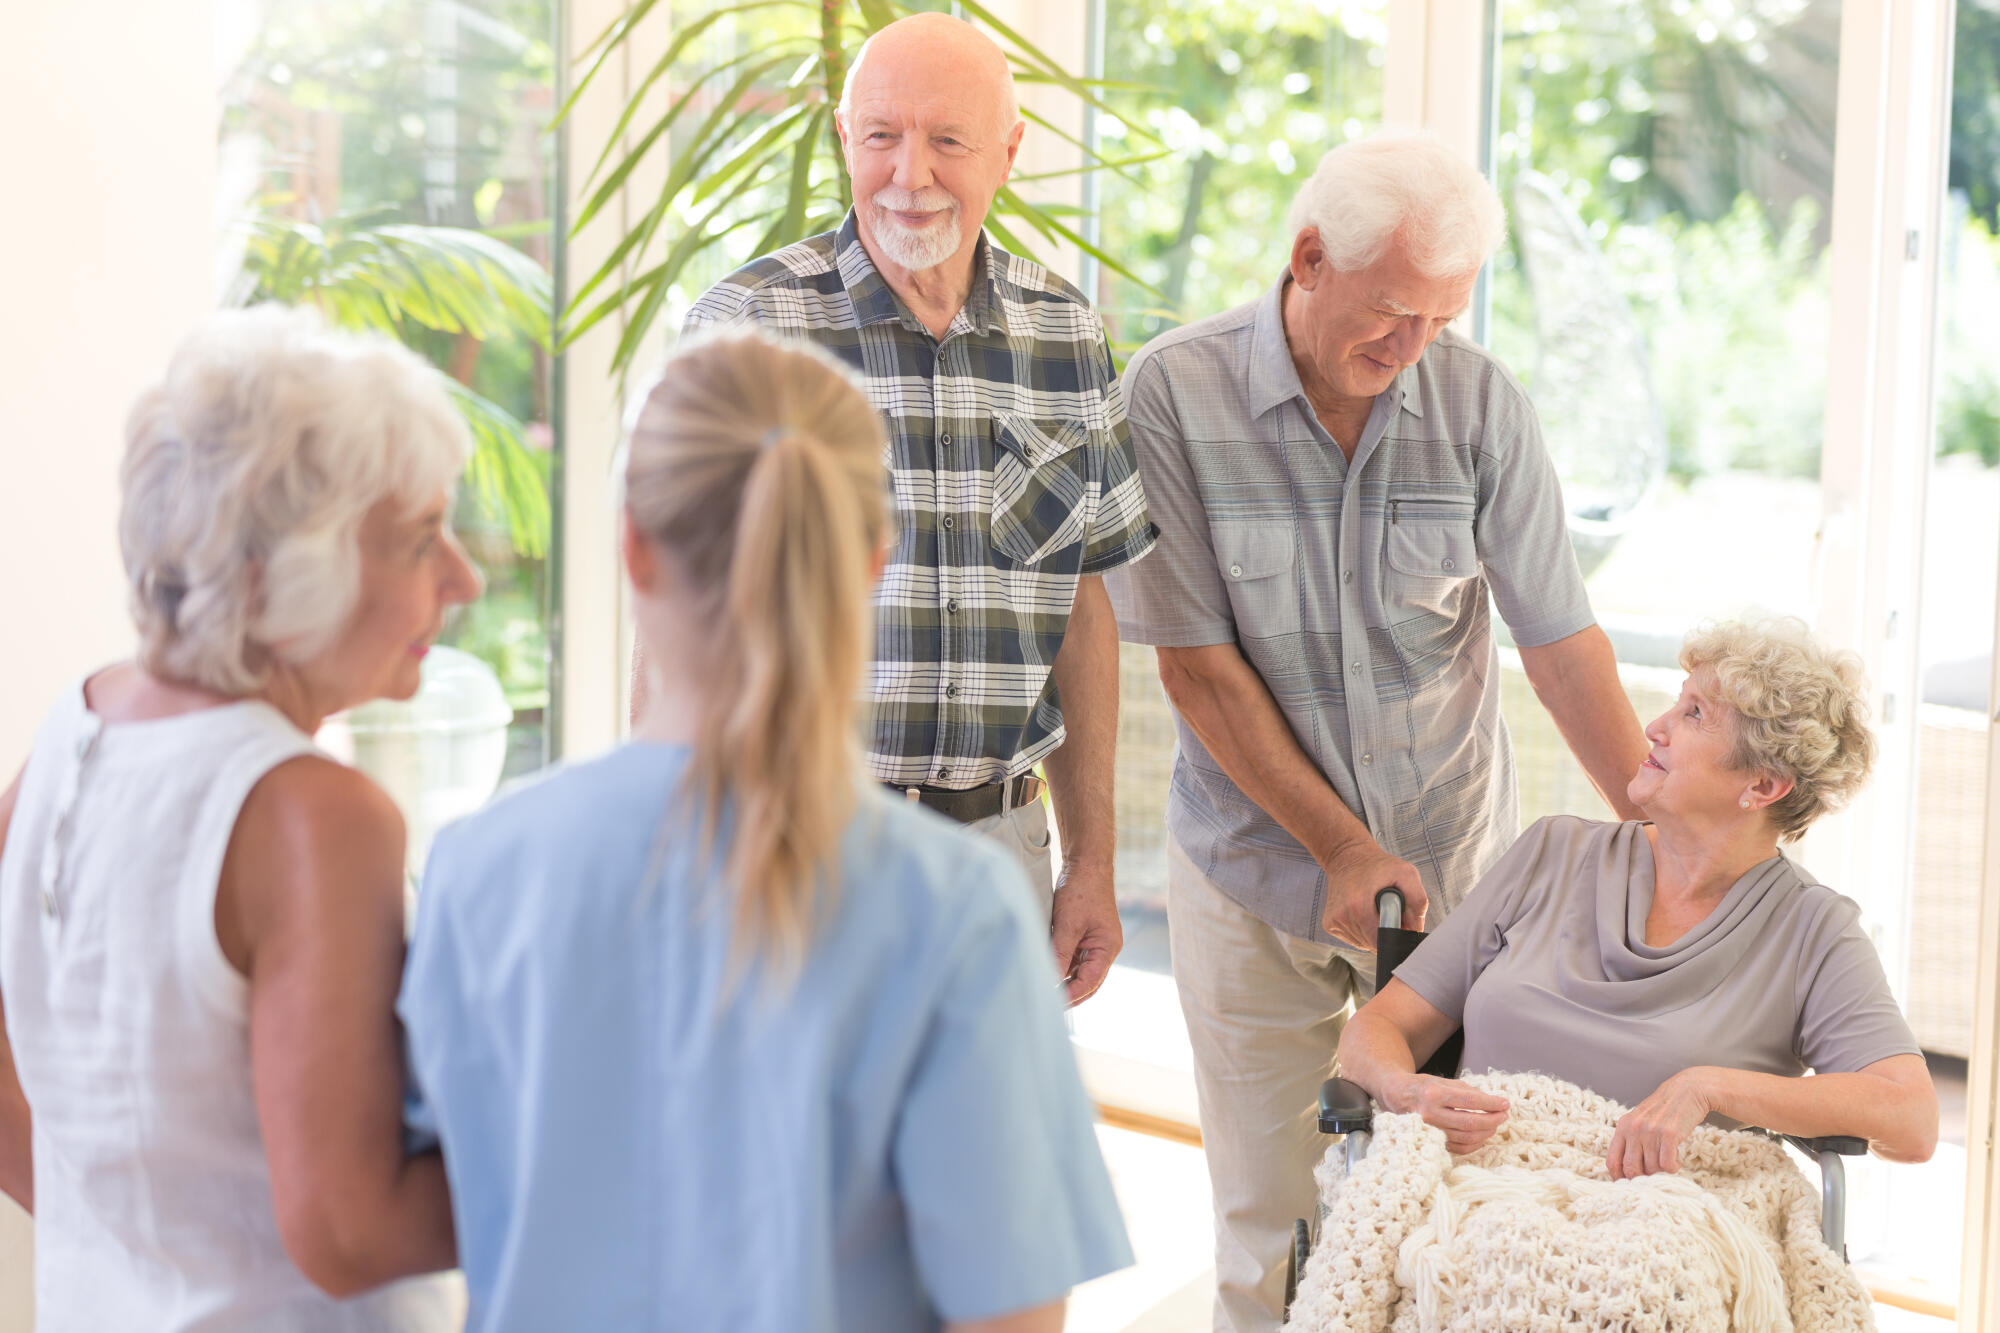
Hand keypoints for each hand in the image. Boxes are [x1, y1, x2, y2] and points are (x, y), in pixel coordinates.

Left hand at [1049, 858, 1121, 1006]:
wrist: (1086, 862)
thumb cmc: (1082, 890)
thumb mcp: (1068, 923)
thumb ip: (1060, 953)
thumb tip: (1049, 980)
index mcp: (1108, 948)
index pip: (1090, 982)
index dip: (1070, 995)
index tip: (1050, 1002)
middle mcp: (1104, 949)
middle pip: (1087, 982)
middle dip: (1068, 994)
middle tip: (1044, 1004)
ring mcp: (1093, 943)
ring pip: (1077, 971)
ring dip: (1061, 980)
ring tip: (1040, 987)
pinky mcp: (1082, 936)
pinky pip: (1071, 958)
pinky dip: (1058, 965)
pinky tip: (1043, 968)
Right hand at [1317, 839, 1427, 950]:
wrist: (1347, 857)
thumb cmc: (1378, 866)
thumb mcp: (1406, 873)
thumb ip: (1418, 901)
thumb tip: (1415, 929)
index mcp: (1358, 905)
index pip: (1381, 940)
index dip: (1395, 936)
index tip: (1399, 924)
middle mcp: (1342, 916)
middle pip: (1374, 944)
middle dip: (1386, 932)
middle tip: (1389, 912)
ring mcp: (1334, 922)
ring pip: (1364, 944)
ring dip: (1374, 932)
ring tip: (1375, 910)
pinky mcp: (1330, 925)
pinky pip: (1355, 939)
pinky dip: (1364, 931)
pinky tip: (1365, 913)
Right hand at [1390, 1074, 1508, 1154]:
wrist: (1396, 1096)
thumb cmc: (1423, 1087)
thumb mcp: (1443, 1081)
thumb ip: (1467, 1091)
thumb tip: (1493, 1102)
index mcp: (1433, 1093)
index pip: (1470, 1101)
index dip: (1491, 1103)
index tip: (1505, 1103)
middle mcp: (1429, 1113)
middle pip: (1469, 1122)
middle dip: (1492, 1119)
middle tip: (1503, 1115)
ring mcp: (1430, 1131)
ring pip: (1466, 1137)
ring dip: (1486, 1132)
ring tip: (1494, 1124)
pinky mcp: (1431, 1142)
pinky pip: (1459, 1148)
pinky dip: (1475, 1143)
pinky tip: (1482, 1135)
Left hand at [1607, 1068, 1712, 1178]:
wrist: (1688, 1090)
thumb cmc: (1665, 1109)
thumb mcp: (1640, 1120)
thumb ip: (1632, 1140)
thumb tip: (1629, 1171)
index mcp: (1623, 1126)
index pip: (1612, 1161)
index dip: (1619, 1177)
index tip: (1630, 1184)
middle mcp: (1633, 1129)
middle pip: (1631, 1169)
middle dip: (1643, 1178)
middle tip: (1655, 1175)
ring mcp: (1650, 1131)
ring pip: (1651, 1169)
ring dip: (1661, 1172)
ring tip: (1668, 1161)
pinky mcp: (1669, 1134)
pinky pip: (1667, 1165)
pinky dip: (1673, 1169)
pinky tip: (1677, 1161)